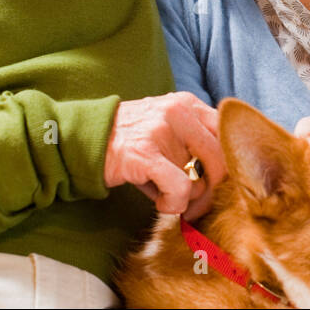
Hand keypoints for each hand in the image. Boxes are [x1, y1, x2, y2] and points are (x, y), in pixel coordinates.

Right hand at [103, 92, 226, 220]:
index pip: (228, 136)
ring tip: (168, 199)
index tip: (214, 186)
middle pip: (220, 160)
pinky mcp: (145, 153)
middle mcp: (178, 111)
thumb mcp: (167, 128)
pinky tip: (161, 205)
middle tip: (196, 206)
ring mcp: (161, 130)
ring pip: (198, 180)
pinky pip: (179, 189)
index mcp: (188, 103)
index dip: (226, 166)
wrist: (82, 139)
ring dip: (186, 200)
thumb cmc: (130, 141)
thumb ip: (196, 143)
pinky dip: (173, 204)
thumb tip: (223, 181)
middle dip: (211, 191)